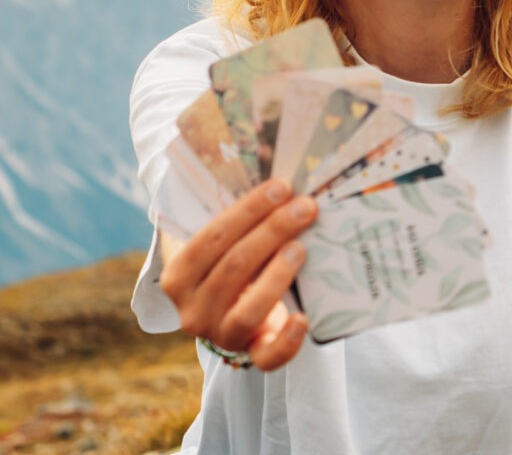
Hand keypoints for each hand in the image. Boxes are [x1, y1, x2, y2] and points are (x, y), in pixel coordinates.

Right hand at [160, 178, 317, 370]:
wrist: (236, 312)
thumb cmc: (234, 263)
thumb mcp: (224, 242)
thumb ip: (238, 220)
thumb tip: (280, 184)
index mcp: (177, 277)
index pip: (210, 239)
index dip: (247, 211)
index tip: (281, 188)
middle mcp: (192, 311)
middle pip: (233, 268)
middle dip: (272, 231)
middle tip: (305, 207)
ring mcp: (221, 336)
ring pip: (247, 310)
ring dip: (277, 274)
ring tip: (302, 247)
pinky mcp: (251, 355)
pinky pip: (267, 357)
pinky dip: (287, 340)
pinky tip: (303, 317)